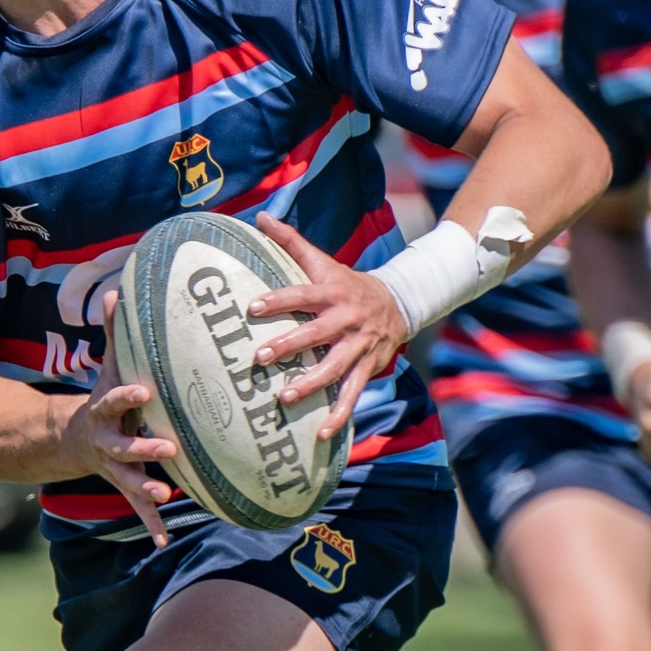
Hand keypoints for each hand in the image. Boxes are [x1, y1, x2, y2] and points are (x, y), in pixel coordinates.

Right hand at [58, 292, 179, 545]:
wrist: (73, 438)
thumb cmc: (104, 396)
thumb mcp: (107, 366)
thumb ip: (112, 333)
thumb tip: (114, 291)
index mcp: (105, 411)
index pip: (115, 400)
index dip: (127, 396)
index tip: (143, 391)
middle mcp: (107, 442)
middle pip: (124, 447)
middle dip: (145, 450)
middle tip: (169, 451)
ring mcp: (114, 467)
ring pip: (130, 481)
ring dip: (148, 490)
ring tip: (167, 499)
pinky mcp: (124, 485)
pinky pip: (138, 506)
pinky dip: (151, 524)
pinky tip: (163, 541)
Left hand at [246, 217, 408, 437]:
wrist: (398, 303)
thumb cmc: (347, 283)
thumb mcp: (323, 260)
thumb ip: (290, 242)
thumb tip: (259, 216)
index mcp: (333, 292)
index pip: (303, 294)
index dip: (279, 301)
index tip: (252, 308)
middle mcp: (347, 319)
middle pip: (317, 333)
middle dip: (290, 346)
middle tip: (260, 358)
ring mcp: (360, 346)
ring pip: (335, 367)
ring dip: (311, 384)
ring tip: (285, 398)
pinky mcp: (368, 367)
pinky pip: (354, 394)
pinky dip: (339, 415)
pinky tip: (322, 434)